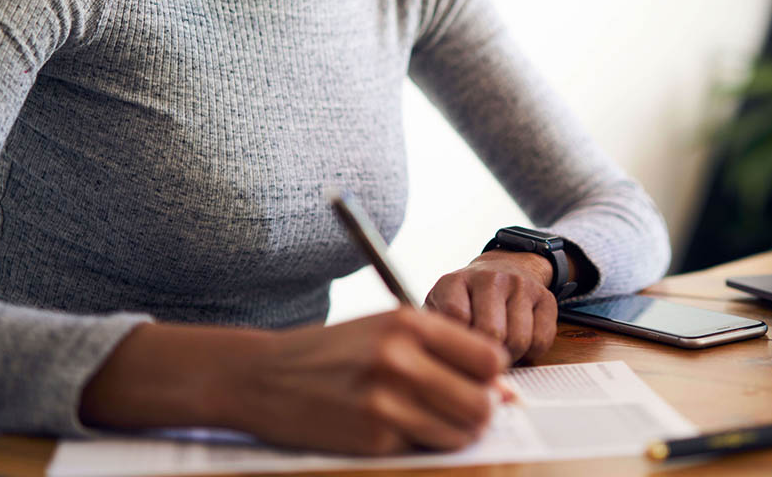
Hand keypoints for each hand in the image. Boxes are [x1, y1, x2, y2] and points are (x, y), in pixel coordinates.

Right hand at [234, 308, 508, 453]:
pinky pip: (424, 448)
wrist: (264, 375)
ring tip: (431, 418)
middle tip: (465, 409)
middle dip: (482, 411)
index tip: (480, 381)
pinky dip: (420, 443)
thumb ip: (447, 351)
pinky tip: (394, 426)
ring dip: (456, 432)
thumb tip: (506, 392)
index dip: (492, 375)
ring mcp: (385, 402)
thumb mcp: (389, 329)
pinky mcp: (372, 438)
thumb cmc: (334, 350)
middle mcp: (400, 359)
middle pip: (482, 402)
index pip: (490, 358)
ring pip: (461, 432)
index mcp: (409, 322)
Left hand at [425, 250, 557, 362]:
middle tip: (481, 361)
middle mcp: (489, 278)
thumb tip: (444, 369)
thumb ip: (437, 335)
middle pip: (491, 333)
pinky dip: (531, 352)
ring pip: (518, 340)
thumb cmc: (466, 301)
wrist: (505, 268)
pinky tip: (520, 345)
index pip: (456, 317)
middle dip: (486, 357)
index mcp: (455, 282)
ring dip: (509, 356)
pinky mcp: (545, 297)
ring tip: (499, 352)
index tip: (458, 354)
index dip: (458, 344)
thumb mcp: (440, 308)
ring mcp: (520, 285)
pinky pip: (542, 340)